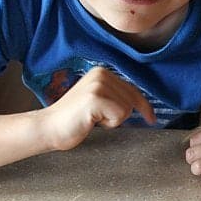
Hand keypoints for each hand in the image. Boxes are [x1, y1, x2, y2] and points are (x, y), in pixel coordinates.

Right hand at [40, 67, 156, 150]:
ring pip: (127, 109)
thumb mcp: (98, 101)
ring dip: (113, 121)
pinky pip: (119, 115)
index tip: (152, 119)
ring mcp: (98, 85)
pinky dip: (108, 124)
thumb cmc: (74, 119)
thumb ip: (115, 97)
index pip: (133, 91)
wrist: (49, 127)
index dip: (144, 107)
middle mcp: (101, 74)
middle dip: (119, 116)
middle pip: (132, 101)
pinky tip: (91, 121)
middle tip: (97, 119)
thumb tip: (142, 105)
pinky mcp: (95, 98)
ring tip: (93, 119)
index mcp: (102, 73)